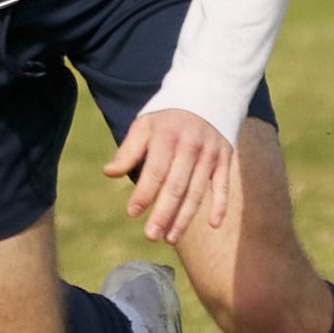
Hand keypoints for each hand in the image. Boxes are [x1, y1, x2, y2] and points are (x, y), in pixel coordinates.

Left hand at [103, 108, 231, 243]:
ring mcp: (210, 153)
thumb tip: (109, 173)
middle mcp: (190, 146)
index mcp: (167, 137)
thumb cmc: (168, 117)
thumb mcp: (145, 125)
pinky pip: (223, 184)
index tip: (132, 213)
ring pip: (197, 190)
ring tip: (170, 237)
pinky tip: (213, 224)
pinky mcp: (224, 158)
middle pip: (176, 185)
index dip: (144, 192)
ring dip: (185, 217)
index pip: (155, 170)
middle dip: (163, 213)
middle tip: (151, 236)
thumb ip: (128, 150)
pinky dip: (220, 204)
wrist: (208, 94)